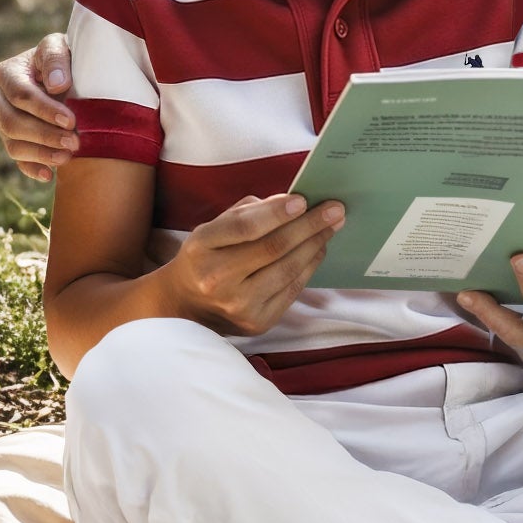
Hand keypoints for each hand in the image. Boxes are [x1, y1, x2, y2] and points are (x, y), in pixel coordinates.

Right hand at [0, 34, 77, 182]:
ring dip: (40, 154)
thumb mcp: (60, 46)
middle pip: (12, 124)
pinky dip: (31, 168)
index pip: (21, 96)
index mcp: (6, 73)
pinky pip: (17, 159)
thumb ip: (56, 59)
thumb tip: (57, 85)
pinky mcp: (12, 139)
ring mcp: (1, 122)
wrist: (65, 71)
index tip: (71, 120)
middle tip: (74, 142)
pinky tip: (49, 175)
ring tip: (67, 157)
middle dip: (44, 135)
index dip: (45, 110)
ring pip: (12, 145)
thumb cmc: (62, 56)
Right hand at [161, 194, 345, 336]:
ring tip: (332, 226)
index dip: (277, 213)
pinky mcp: (257, 322)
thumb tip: (293, 202)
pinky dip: (309, 266)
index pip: (245, 227)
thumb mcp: (214, 228)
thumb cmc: (207, 256)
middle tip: (335, 209)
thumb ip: (250, 212)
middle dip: (309, 226)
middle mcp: (217, 279)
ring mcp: (238, 305)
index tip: (304, 200)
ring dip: (315, 244)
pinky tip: (318, 249)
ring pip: (288, 270)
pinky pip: (292, 289)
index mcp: (201, 247)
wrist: (186, 305)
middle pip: (273, 248)